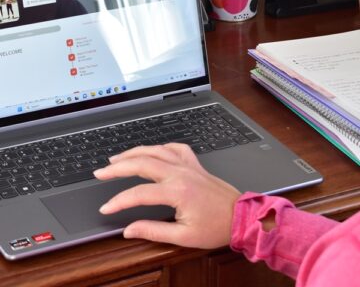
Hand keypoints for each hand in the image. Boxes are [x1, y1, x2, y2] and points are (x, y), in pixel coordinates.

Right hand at [93, 143, 240, 248]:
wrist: (241, 216)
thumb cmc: (215, 227)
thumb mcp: (184, 237)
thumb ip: (153, 231)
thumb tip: (129, 230)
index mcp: (177, 191)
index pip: (139, 194)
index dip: (119, 201)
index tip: (106, 208)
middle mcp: (180, 173)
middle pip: (142, 162)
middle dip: (118, 167)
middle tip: (101, 172)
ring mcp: (187, 165)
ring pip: (155, 150)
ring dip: (134, 152)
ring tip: (116, 158)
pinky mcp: (194, 163)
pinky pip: (174, 147)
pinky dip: (159, 146)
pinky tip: (151, 150)